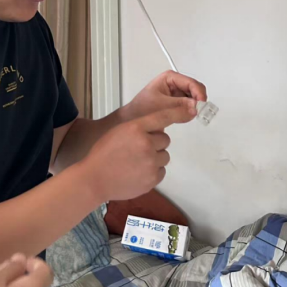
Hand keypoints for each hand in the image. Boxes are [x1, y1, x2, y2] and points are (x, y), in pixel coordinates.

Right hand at [81, 103, 195, 202]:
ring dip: (154, 158)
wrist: (94, 179)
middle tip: (136, 150)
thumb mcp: (120, 132)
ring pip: (164, 156)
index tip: (193, 107)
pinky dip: (152, 172)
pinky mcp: (152, 179)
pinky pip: (161, 171)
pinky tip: (136, 172)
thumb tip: (160, 131)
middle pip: (164, 140)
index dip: (178, 111)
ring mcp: (150, 163)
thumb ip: (140, 128)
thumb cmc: (104, 153)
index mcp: (136, 128)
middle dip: (155, 144)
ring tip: (135, 162)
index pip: (163, 116)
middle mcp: (146, 144)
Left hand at [121, 71, 206, 121]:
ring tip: (192, 115)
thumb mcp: (162, 106)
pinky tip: (186, 117)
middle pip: (195, 89)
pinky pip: (189, 106)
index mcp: (169, 78)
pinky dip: (190, 111)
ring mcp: (176, 94)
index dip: (199, 93)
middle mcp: (174, 84)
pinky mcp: (176, 104)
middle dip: (198, 100)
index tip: (201, 105)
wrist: (132, 121)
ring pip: (193, 98)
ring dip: (194, 107)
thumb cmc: (140, 110)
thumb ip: (179, 106)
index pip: (191, 83)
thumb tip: (195, 106)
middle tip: (200, 111)